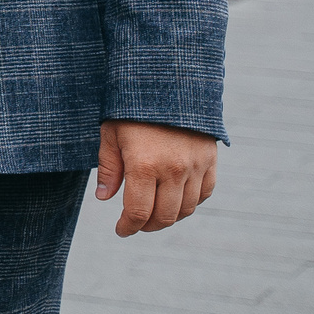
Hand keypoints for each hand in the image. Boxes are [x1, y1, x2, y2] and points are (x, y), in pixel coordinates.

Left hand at [98, 119, 217, 235]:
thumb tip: (104, 198)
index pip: (138, 211)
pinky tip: (175, 200)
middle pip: (164, 217)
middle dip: (147, 226)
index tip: (121, 230)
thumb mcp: (111, 134)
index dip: (128, 226)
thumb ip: (108, 168)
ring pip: (186, 209)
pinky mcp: (209, 160)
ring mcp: (195, 166)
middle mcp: (173, 170)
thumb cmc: (132, 109)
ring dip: (169, 218)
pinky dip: (190, 203)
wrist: (169, 82)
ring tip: (153, 214)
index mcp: (144, 165)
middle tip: (135, 225)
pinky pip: (204, 193)